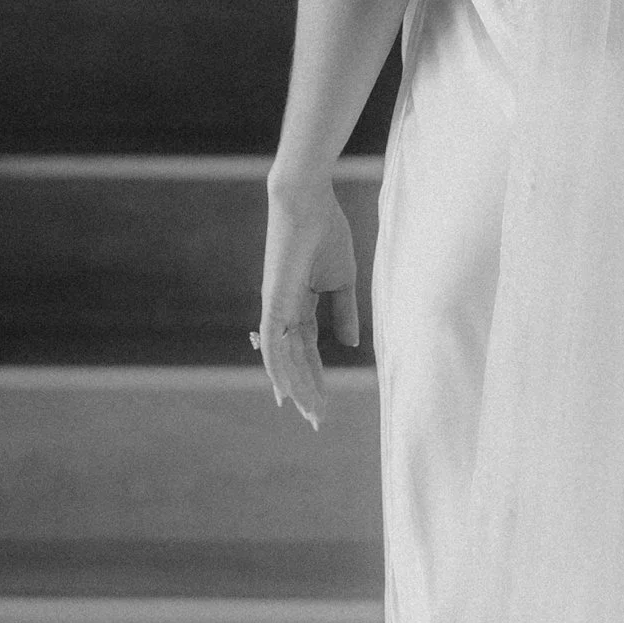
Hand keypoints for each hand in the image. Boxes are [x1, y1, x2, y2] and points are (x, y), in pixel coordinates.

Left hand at [255, 174, 360, 429]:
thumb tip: (350, 344)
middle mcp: (282, 311)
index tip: (324, 403)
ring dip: (296, 388)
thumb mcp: (342, 280)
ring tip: (310, 413)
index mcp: (299, 305)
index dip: (315, 377)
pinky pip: (273, 342)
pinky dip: (278, 368)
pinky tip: (285, 391)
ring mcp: (275, 307)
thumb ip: (344, 312)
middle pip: (293, 361)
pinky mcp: (273, 301)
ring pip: (282, 359)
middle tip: (316, 420)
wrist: (309, 202)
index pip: (306, 350)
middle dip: (305, 391)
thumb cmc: (325, 232)